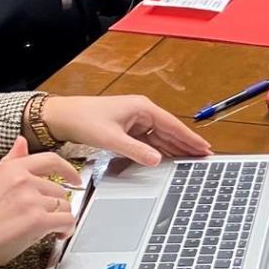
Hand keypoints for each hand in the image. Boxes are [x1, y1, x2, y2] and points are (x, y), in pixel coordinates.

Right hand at [0, 136, 81, 268]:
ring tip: (48, 229)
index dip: (67, 169)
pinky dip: (66, 230)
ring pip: (64, 206)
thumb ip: (9, 161)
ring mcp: (32, 200)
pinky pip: (66, 221)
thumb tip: (21, 141)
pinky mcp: (38, 220)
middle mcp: (24, 180)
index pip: (50, 160)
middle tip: (45, 218)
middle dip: (55, 205)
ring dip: (60, 218)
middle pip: (59, 189)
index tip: (74, 178)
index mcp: (12, 169)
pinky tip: (58, 235)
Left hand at [41, 94, 212, 165]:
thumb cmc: (84, 120)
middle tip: (204, 157)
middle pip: (170, 131)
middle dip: (186, 144)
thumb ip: (136, 151)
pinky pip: (149, 141)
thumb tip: (157, 160)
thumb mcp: (111, 138)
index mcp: (142, 108)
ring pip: (160, 137)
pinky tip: (167, 158)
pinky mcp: (128, 129)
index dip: (190, 138)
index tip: (205, 147)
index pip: (173, 125)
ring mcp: (135, 121)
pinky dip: (159, 150)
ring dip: (174, 148)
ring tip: (191, 160)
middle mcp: (142, 112)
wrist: (63, 117)